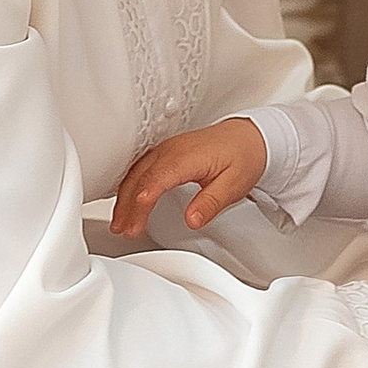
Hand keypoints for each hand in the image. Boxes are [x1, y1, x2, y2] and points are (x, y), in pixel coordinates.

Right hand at [110, 115, 268, 238]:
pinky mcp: (164, 153)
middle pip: (140, 178)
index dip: (143, 199)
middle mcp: (171, 150)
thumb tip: (191, 219)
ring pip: (135, 173)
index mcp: (186, 157)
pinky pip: (139, 169)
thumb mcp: (234, 185)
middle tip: (124, 230)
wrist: (248, 137)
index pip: (158, 179)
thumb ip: (210, 203)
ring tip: (119, 223)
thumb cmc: (242, 157)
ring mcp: (165, 150)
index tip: (134, 219)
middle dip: (128, 206)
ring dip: (124, 198)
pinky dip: (129, 188)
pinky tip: (126, 203)